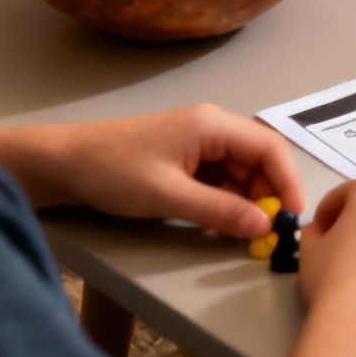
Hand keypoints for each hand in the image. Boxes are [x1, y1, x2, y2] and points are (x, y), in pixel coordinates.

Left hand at [44, 105, 303, 238]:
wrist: (62, 164)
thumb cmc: (113, 171)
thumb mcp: (168, 196)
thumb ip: (220, 211)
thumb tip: (265, 226)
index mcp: (213, 125)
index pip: (270, 148)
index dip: (288, 182)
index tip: (293, 217)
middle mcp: (212, 128)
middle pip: (259, 160)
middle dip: (267, 195)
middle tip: (266, 231)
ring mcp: (199, 143)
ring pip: (241, 172)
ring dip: (246, 201)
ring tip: (241, 231)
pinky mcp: (186, 158)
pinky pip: (221, 179)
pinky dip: (226, 201)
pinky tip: (219, 222)